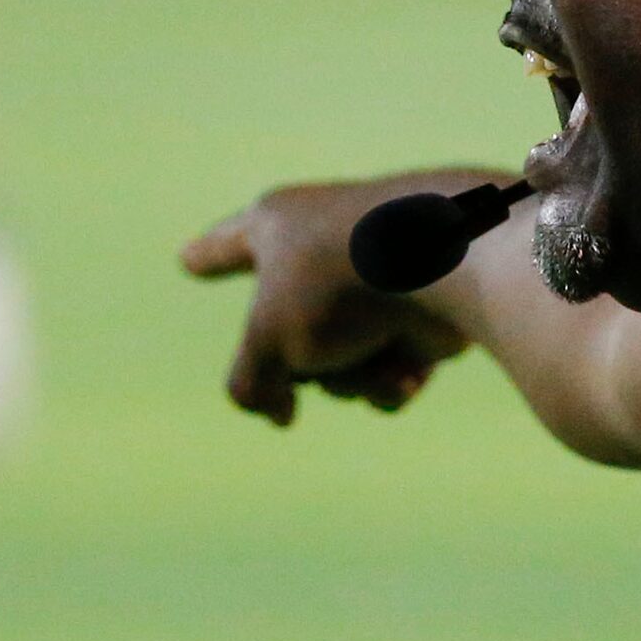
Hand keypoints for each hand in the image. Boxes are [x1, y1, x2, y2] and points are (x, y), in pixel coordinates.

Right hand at [180, 177, 478, 424]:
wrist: (450, 265)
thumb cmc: (343, 282)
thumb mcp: (269, 340)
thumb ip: (252, 383)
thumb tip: (280, 414)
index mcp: (277, 226)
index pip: (227, 247)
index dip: (208, 256)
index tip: (189, 260)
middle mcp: (325, 248)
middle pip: (287, 340)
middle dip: (303, 363)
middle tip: (318, 343)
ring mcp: (377, 283)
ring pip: (338, 366)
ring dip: (351, 377)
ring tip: (372, 349)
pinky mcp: (423, 314)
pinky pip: (387, 371)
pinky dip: (393, 379)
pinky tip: (411, 366)